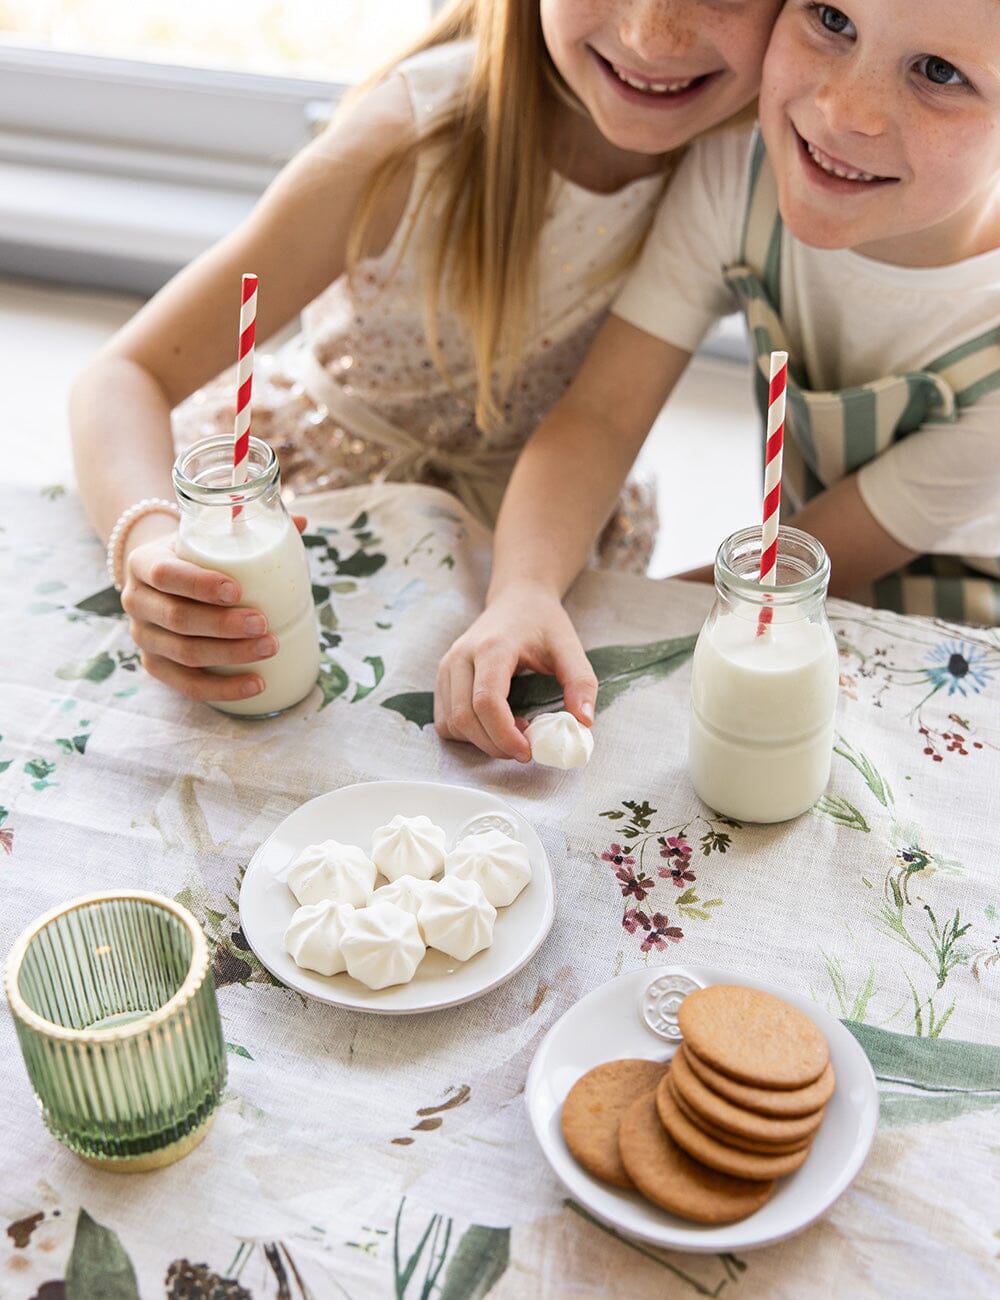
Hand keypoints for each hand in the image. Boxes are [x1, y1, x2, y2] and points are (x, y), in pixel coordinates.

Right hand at [119, 514, 307, 702]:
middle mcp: (136, 601)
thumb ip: (248, 526)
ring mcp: (144, 637)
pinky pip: (188, 685)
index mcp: (144, 563)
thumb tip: (300, 520)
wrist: (160, 578)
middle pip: (177, 619)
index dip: (199, 585)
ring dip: (230, 655)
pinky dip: (223, 689)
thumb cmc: (193, 553)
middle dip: (223, 625)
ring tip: (271, 648)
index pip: (165, 575)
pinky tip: (257, 685)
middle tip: (264, 623)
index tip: (237, 590)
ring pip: (184, 654)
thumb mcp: (208, 534)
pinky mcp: (155, 665)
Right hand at [435, 585, 596, 759]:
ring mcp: (447, 667)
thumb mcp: (570, 648)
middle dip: (494, 745)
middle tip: (525, 750)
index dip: (504, 734)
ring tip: (512, 732)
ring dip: (480, 741)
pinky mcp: (442, 678)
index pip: (486, 700)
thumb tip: (584, 723)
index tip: (528, 751)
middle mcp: (462, 656)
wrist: (516, 599)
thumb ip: (580, 683)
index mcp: (493, 647)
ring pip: (451, 723)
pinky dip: (468, 734)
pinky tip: (493, 725)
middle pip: (465, 717)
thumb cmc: (542, 622)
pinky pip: (446, 720)